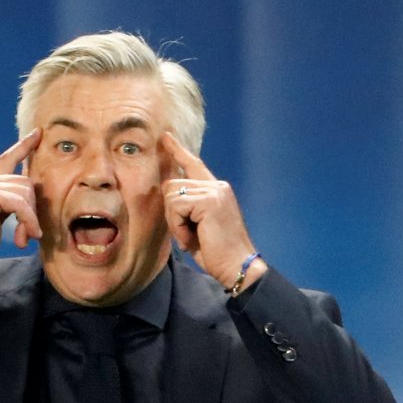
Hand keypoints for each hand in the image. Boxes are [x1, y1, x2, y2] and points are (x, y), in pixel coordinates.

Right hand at [0, 129, 42, 293]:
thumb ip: (9, 206)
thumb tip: (29, 203)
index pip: (6, 159)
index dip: (23, 146)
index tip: (38, 134)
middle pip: (25, 181)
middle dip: (32, 209)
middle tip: (29, 235)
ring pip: (24, 191)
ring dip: (30, 218)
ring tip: (23, 239)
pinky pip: (18, 203)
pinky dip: (26, 220)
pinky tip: (24, 236)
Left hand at [161, 132, 265, 288]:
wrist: (236, 265)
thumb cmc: (216, 252)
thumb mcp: (197, 225)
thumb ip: (186, 207)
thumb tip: (166, 192)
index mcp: (216, 190)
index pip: (194, 165)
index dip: (178, 151)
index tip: (166, 137)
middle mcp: (217, 186)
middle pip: (172, 185)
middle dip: (171, 214)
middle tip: (186, 235)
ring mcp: (215, 191)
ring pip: (171, 197)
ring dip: (174, 223)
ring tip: (191, 238)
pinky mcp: (209, 201)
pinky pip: (175, 208)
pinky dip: (177, 227)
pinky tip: (191, 239)